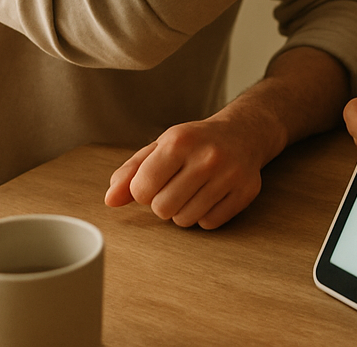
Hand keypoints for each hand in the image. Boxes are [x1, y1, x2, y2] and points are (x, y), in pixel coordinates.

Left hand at [105, 113, 264, 229]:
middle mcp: (207, 156)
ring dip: (184, 211)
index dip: (144, 191)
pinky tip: (212, 195)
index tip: (155, 180)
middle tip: (177, 185)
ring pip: (185, 220)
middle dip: (163, 203)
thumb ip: (131, 172)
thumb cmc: (195, 142)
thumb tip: (110, 200)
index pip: (142, 189)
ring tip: (194, 190)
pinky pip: (210, 224)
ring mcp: (229, 174)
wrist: (243, 133)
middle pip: (163, 209)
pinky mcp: (246, 191)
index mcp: (180, 140)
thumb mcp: (162, 146)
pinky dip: (206, 215)